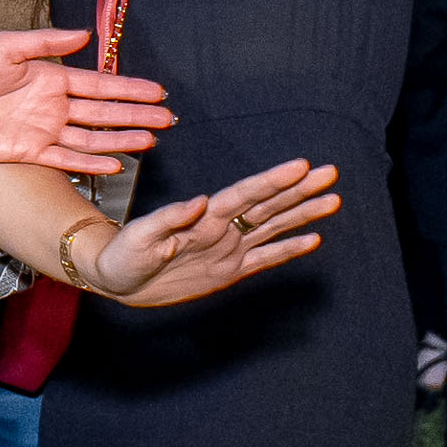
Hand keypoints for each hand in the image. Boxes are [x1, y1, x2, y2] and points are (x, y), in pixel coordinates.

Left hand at [0, 30, 170, 176]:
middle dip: (136, 115)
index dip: (129, 89)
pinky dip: (90, 162)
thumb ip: (45, 42)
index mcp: (51, 78)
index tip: (158, 92)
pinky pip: (66, 159)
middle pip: (103, 112)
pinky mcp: (30, 153)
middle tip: (168, 118)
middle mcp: (53, 106)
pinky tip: (115, 164)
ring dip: (121, 139)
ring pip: (92, 137)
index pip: (99, 85)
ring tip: (150, 140)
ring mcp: (44, 131)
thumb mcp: (5, 47)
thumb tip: (85, 35)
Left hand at [87, 157, 342, 307]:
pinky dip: (288, 249)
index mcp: (203, 218)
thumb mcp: (138, 237)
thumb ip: (169, 219)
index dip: (274, 181)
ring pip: (273, 227)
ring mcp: (227, 249)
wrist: (114, 279)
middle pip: (268, 205)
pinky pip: (265, 258)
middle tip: (331, 173)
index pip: (246, 195)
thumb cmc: (121, 255)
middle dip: (300, 190)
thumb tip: (200, 201)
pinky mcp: (228, 271)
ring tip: (332, 199)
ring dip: (302, 214)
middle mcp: (221, 228)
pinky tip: (312, 238)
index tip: (301, 166)